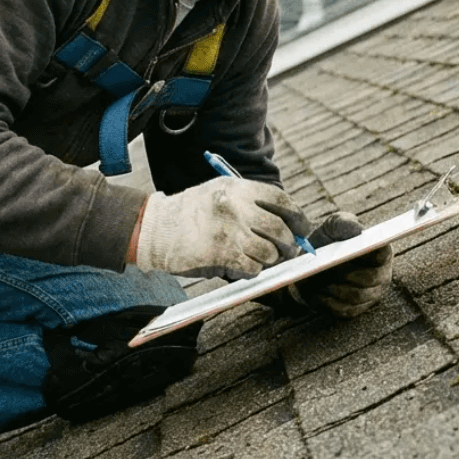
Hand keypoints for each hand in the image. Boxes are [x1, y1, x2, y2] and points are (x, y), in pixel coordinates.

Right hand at [135, 177, 310, 279]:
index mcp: (237, 188)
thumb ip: (249, 203)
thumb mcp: (218, 192)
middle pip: (279, 228)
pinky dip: (253, 271)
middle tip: (290, 250)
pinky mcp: (221, 254)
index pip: (280, 199)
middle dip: (290, 243)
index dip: (298, 215)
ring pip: (269, 251)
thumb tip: (287, 224)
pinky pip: (252, 268)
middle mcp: (235, 207)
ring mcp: (229, 231)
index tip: (303, 227)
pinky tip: (243, 266)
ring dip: (271, 259)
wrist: (155, 228)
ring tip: (262, 258)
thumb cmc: (189, 213)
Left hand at [286, 212, 390, 317]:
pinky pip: (345, 311)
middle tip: (329, 267)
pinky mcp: (355, 310)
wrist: (309, 265)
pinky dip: (329, 302)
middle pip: (371, 279)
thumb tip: (357, 230)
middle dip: (348, 274)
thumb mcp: (332, 226)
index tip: (352, 251)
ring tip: (320, 280)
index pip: (383, 254)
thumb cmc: (326, 241)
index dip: (370, 253)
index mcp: (380, 252)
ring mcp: (370, 295)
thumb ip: (343, 223)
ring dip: (336, 288)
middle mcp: (381, 275)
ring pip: (357, 297)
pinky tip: (318, 293)